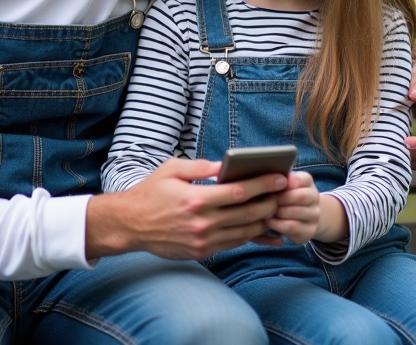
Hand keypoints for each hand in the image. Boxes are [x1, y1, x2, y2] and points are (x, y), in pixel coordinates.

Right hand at [86, 158, 285, 260]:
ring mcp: (202, 241)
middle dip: (271, 202)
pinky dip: (250, 236)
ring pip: (244, 232)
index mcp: (196, 199)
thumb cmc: (150, 193)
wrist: (130, 225)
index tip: (279, 178)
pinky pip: (232, 244)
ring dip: (264, 221)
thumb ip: (200, 167)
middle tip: (286, 193)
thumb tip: (226, 164)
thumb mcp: (171, 169)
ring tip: (278, 209)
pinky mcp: (201, 252)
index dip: (263, 185)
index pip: (239, 192)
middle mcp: (202, 222)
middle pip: (247, 214)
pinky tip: (261, 228)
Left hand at [260, 171, 320, 244]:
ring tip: (264, 211)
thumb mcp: (281, 186)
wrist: (302, 218)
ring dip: (277, 212)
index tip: (273, 183)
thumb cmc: (284, 197)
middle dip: (280, 198)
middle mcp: (315, 198)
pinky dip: (276, 224)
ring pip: (294, 212)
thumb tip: (265, 180)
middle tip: (266, 200)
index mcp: (307, 182)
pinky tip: (268, 221)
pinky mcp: (309, 231)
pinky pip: (291, 227)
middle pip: (301, 196)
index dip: (288, 182)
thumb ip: (277, 181)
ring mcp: (314, 216)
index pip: (303, 179)